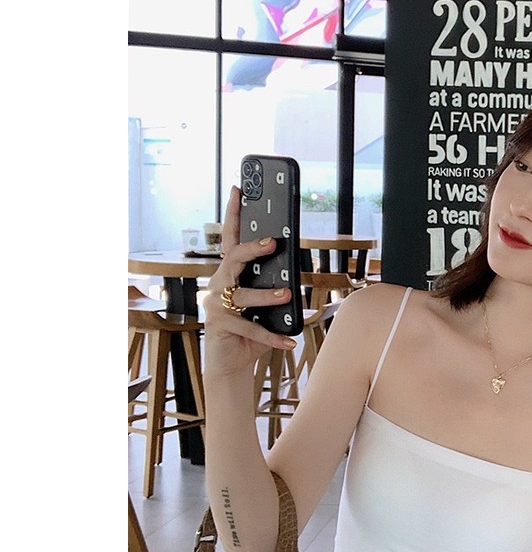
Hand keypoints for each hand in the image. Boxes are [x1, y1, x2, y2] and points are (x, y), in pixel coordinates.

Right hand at [202, 186, 296, 375]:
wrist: (230, 361)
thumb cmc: (249, 327)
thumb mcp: (263, 304)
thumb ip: (273, 288)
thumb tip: (295, 278)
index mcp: (229, 274)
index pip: (231, 239)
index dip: (233, 214)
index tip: (238, 189)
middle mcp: (219, 284)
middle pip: (233, 259)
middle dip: (253, 249)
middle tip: (273, 242)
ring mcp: (216, 305)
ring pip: (242, 294)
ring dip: (266, 295)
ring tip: (287, 294)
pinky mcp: (221, 326)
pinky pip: (251, 330)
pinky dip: (272, 337)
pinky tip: (289, 341)